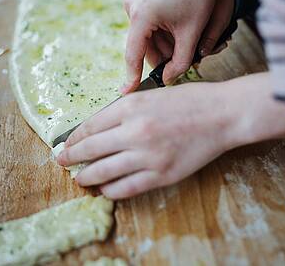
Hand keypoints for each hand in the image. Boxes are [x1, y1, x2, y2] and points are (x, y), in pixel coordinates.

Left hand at [56, 73, 284, 198]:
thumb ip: (126, 110)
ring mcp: (148, 156)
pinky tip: (104, 190)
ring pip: (104, 172)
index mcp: (130, 107)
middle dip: (71, 158)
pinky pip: (127, 188)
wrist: (223, 114)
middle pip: (91, 150)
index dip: (74, 138)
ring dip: (87, 177)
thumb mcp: (152, 95)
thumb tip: (100, 129)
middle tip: (61, 163)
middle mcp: (134, 131)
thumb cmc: (190, 100)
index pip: (90, 127)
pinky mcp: (161, 175)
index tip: (66, 144)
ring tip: (80, 179)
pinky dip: (111, 190)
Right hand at [121, 0, 230, 92]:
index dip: (133, 76)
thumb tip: (167, 80)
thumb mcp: (191, 33)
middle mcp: (132, 7)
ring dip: (163, 46)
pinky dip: (162, 34)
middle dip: (162, 56)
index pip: (134, 54)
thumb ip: (180, 62)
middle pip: (143, 46)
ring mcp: (134, 1)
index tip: (127, 92)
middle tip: (183, 62)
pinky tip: (179, 31)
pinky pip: (148, 27)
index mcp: (142, 15)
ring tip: (186, 42)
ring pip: (146, 38)